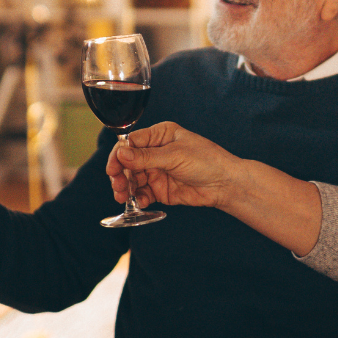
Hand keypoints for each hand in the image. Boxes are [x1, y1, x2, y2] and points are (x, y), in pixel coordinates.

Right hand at [106, 122, 239, 210]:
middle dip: (120, 174)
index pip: (131, 142)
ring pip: (132, 179)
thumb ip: (146, 157)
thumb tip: (121, 154)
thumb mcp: (174, 155)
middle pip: (128, 162)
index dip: (119, 155)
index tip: (112, 169)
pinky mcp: (160, 189)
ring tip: (123, 196)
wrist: (224, 184)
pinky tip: (138, 202)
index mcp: (160, 135)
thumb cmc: (206, 161)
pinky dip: (137, 198)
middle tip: (118, 186)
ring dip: (125, 188)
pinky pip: (142, 193)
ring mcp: (157, 171)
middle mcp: (156, 152)